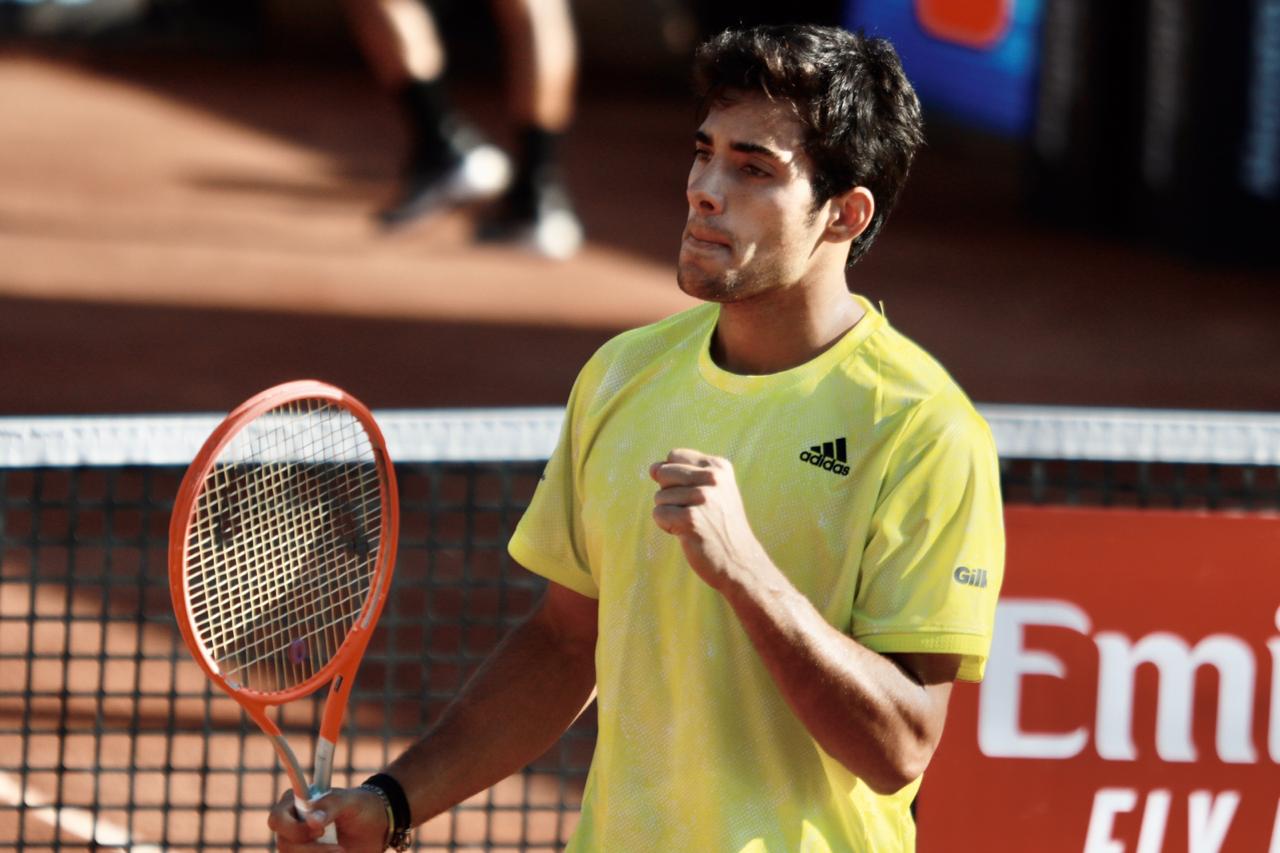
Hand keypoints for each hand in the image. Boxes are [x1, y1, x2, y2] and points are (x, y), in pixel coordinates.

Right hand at [268, 787, 388, 851]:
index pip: (277, 819)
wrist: (378, 826)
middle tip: (339, 848)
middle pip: (284, 845)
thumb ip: (331, 805)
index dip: (294, 829)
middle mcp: (293, 826)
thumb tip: (312, 820)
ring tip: (342, 851)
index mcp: (296, 804)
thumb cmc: (361, 806)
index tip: (321, 831)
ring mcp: (299, 845)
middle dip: (311, 850)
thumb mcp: (350, 801)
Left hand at [650, 448, 769, 590]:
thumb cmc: (720, 526)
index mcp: (718, 466)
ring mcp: (702, 498)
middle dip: (669, 494)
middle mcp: (713, 478)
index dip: (674, 477)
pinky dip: (667, 526)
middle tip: (693, 512)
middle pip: (662, 473)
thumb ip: (684, 473)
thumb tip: (652, 468)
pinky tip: (687, 534)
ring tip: (694, 525)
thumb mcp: (714, 490)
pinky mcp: (690, 519)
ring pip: (659, 497)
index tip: (695, 495)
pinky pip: (659, 514)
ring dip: (670, 514)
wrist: (740, 562)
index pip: (673, 456)